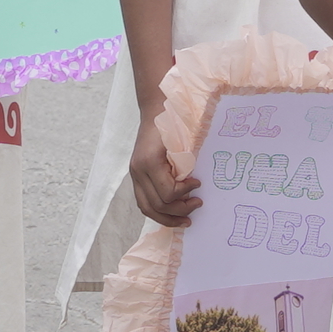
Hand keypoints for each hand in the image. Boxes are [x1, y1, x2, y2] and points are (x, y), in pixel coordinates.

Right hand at [128, 112, 200, 227]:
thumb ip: (184, 165)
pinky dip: (158, 212)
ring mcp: (134, 175)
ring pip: (147, 209)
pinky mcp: (135, 177)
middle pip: (157, 205)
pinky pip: (144, 203)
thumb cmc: (170, 124)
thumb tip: (194, 187)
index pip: (167, 192)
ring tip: (186, 219)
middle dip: (180, 210)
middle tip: (198, 203)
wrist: (153, 112)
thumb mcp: (180, 142)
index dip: (185, 193)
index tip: (198, 184)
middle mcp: (138, 171)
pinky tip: (172, 213)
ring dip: (168, 218)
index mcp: (149, 162)